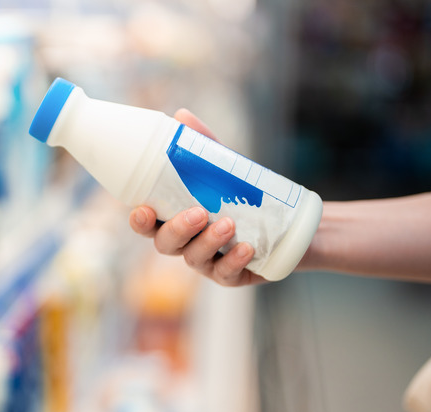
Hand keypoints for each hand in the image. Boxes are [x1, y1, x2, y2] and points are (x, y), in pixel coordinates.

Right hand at [128, 109, 266, 286]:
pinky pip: (227, 275)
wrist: (290, 223)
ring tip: (229, 224)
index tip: (143, 210)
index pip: (149, 225)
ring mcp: (208, 262)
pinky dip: (234, 261)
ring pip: (195, 259)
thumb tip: (182, 116)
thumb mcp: (224, 169)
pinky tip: (245, 248)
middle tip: (199, 212)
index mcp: (176, 219)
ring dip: (208, 242)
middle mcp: (187, 243)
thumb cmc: (243, 196)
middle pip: (166, 245)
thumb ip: (202, 146)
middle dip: (178, 230)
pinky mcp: (234, 275)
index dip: (141, 222)